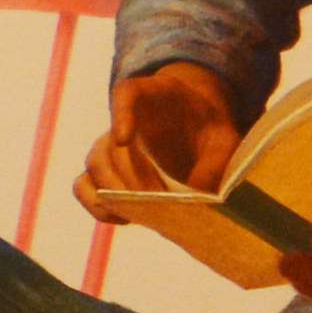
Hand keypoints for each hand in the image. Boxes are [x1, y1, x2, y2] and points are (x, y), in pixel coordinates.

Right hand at [76, 63, 243, 214]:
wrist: (199, 131)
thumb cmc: (211, 130)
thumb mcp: (226, 139)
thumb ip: (217, 161)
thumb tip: (198, 196)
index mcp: (152, 95)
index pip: (126, 94)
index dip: (120, 115)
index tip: (123, 139)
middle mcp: (122, 120)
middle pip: (108, 145)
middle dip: (129, 176)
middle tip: (153, 197)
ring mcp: (109, 147)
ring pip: (94, 166)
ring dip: (115, 192)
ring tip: (142, 210)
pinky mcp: (106, 173)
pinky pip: (85, 187)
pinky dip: (99, 206)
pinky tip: (125, 218)